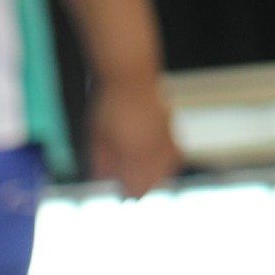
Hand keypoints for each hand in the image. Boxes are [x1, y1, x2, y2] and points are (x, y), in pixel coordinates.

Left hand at [90, 77, 178, 198]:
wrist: (131, 76)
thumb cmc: (109, 106)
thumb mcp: (98, 137)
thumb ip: (101, 161)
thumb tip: (102, 179)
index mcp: (135, 156)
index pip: (137, 188)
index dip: (128, 195)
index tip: (120, 197)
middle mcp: (155, 150)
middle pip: (155, 182)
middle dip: (143, 188)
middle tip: (130, 189)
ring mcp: (166, 138)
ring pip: (168, 169)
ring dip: (157, 177)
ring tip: (145, 177)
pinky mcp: (171, 127)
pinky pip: (176, 153)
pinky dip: (168, 162)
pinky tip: (160, 162)